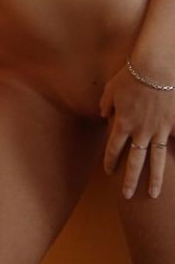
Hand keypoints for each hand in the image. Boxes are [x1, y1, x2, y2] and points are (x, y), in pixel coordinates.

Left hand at [99, 62, 174, 198]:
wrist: (155, 67)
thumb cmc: (130, 75)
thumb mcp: (110, 89)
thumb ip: (105, 105)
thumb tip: (103, 115)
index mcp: (122, 124)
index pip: (113, 149)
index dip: (109, 161)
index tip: (108, 172)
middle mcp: (140, 131)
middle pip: (134, 162)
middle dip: (130, 181)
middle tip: (127, 196)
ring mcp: (159, 129)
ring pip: (157, 160)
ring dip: (155, 179)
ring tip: (154, 194)